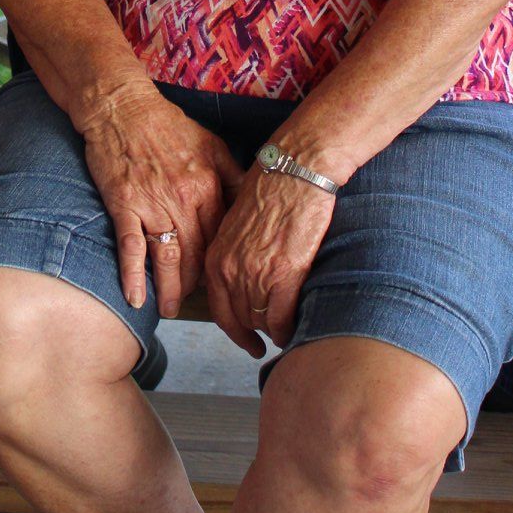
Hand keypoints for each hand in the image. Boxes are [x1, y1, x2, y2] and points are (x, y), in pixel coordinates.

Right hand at [77, 88, 243, 318]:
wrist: (123, 107)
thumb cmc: (168, 125)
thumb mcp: (212, 145)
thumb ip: (233, 176)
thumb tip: (253, 204)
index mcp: (208, 186)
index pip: (221, 237)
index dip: (223, 263)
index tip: (225, 282)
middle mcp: (184, 199)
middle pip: (198, 254)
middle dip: (199, 285)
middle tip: (199, 305)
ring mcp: (152, 204)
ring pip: (168, 257)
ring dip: (170, 288)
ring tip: (169, 310)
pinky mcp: (124, 204)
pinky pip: (131, 247)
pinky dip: (133, 275)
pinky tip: (136, 298)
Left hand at [202, 168, 335, 358]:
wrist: (295, 170)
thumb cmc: (271, 190)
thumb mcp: (236, 223)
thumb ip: (233, 253)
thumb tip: (241, 279)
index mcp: (217, 255)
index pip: (218, 308)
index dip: (234, 330)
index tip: (247, 342)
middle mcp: (231, 268)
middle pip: (241, 318)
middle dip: (256, 332)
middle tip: (270, 338)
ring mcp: (256, 272)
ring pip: (262, 320)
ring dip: (274, 329)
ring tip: (286, 329)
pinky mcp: (285, 272)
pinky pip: (282, 317)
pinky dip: (288, 327)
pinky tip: (295, 327)